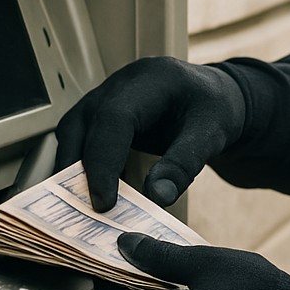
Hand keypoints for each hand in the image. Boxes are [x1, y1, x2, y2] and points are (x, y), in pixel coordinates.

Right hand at [55, 56, 245, 210]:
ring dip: (73, 168)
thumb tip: (158, 197)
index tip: (104, 202)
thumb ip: (185, 163)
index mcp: (151, 78)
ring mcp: (107, 94)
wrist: (215, 97)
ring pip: (73, 131)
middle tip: (87, 212)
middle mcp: (122, 82)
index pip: (114, 118)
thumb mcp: (213, 133)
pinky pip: (81, 138)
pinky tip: (93, 193)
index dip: (104, 161)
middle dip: (80, 170)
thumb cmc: (215, 108)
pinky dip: (82, 165)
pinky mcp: (102, 112)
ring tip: (82, 207)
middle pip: (82, 124)